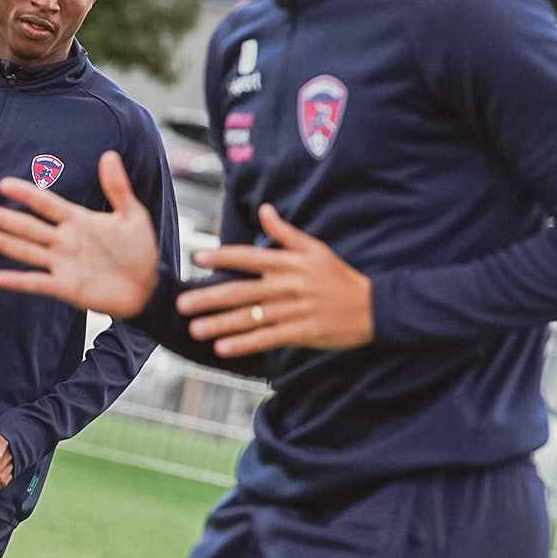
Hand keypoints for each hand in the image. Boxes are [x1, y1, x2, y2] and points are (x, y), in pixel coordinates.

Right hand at [0, 150, 159, 318]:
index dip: (27, 193)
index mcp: (77, 220)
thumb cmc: (139, 250)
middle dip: (3, 217)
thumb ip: (118, 187)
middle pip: (27, 226)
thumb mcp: (132, 215)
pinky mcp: (65, 287)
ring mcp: (62, 264)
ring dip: (2, 243)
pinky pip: (37, 283)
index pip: (46, 203)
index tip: (5, 184)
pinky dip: (18, 281)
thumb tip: (109, 154)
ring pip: (26, 251)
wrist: (146, 287)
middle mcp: (64, 241)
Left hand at [176, 204, 372, 357]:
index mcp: (289, 263)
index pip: (249, 256)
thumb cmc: (340, 277)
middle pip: (242, 291)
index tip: (197, 257)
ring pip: (250, 317)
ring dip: (220, 324)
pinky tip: (223, 348)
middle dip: (209, 297)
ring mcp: (294, 310)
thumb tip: (264, 210)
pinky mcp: (302, 332)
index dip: (222, 256)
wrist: (375, 307)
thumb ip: (285, 232)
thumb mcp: (315, 249)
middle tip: (181, 303)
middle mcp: (288, 285)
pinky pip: (268, 338)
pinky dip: (245, 344)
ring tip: (194, 329)